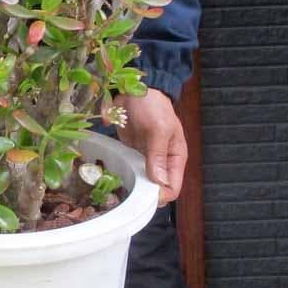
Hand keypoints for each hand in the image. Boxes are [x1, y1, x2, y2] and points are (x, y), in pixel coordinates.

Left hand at [113, 89, 187, 206]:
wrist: (135, 91)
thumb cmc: (152, 106)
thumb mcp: (158, 129)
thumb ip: (158, 155)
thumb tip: (160, 182)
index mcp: (175, 158)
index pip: (172, 188)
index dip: (160, 196)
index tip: (143, 197)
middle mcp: (162, 162)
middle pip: (156, 189)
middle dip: (143, 194)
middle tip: (127, 194)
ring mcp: (145, 159)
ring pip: (142, 183)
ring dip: (132, 187)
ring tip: (117, 191)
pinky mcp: (131, 154)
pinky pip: (129, 171)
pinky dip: (123, 176)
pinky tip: (112, 180)